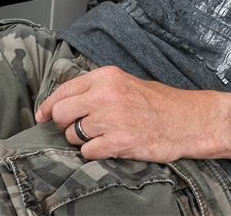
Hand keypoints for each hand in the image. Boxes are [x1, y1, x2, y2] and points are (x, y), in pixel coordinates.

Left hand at [35, 66, 230, 162]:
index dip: (48, 106)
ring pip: (73, 135)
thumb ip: (96, 88)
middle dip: (65, 124)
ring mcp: (110, 119)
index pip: (63, 90)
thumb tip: (65, 101)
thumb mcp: (125, 83)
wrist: (188, 120)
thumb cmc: (159, 103)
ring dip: (82, 140)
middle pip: (62, 114)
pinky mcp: (118, 142)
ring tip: (103, 136)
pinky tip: (110, 146)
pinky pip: (88, 152)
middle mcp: (105, 95)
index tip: (41, 115)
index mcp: (106, 76)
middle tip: (78, 128)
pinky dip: (95, 153)